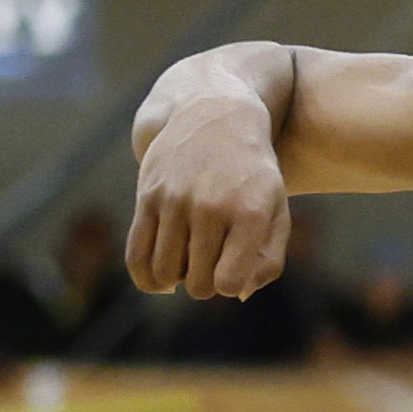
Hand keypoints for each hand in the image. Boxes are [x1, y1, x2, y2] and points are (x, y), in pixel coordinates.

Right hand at [129, 75, 294, 299]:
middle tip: (211, 268)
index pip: (228, 282)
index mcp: (249, 213)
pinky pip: (136, 255)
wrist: (217, 116)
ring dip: (177, 280)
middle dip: (205, 285)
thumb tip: (238, 295)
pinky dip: (147, 278)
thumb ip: (268, 258)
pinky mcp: (147, 196)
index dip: (230, 286)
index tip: (232, 273)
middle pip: (197, 282)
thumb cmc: (253, 175)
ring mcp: (175, 200)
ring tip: (189, 268)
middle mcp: (210, 206)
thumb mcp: (276, 211)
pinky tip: (160, 282)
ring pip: (165, 272)